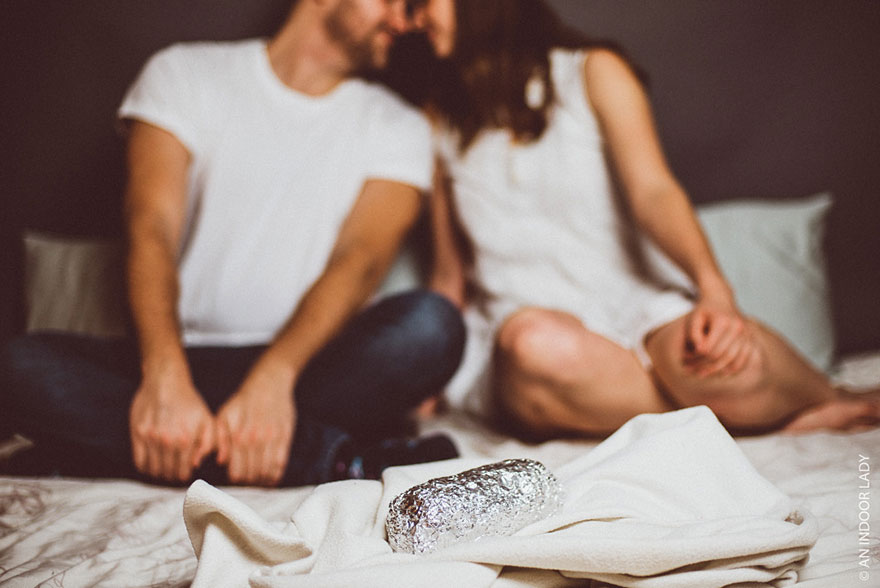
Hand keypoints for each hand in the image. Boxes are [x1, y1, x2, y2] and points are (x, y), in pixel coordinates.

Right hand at [129, 367, 214, 482]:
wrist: (166, 382)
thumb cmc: (188, 401)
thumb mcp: (206, 420)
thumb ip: (208, 443)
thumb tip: (197, 464)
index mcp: (186, 440)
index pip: (182, 472)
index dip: (184, 475)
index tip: (183, 473)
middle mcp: (167, 442)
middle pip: (167, 473)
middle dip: (172, 475)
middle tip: (173, 471)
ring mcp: (150, 438)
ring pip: (153, 470)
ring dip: (159, 472)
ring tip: (163, 467)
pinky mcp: (137, 434)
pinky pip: (138, 461)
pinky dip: (144, 467)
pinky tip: (150, 463)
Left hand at [215, 359, 295, 485]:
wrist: (270, 382)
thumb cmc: (244, 399)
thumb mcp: (226, 415)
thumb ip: (221, 439)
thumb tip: (220, 461)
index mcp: (239, 436)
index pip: (236, 472)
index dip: (234, 481)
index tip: (234, 480)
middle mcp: (256, 441)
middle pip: (252, 476)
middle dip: (247, 484)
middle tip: (245, 483)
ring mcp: (273, 440)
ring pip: (267, 472)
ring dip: (261, 482)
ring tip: (257, 482)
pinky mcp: (285, 438)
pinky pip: (281, 464)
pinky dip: (276, 475)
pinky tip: (271, 477)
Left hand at [683, 297, 756, 377]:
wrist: (720, 300)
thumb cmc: (703, 311)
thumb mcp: (693, 318)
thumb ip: (693, 333)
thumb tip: (699, 350)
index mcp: (723, 321)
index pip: (708, 348)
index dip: (695, 357)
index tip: (684, 358)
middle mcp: (738, 327)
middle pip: (720, 356)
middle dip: (702, 366)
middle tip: (688, 369)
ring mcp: (747, 334)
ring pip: (732, 361)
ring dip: (715, 371)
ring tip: (700, 373)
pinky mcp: (751, 340)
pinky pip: (743, 361)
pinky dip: (731, 370)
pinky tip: (718, 373)